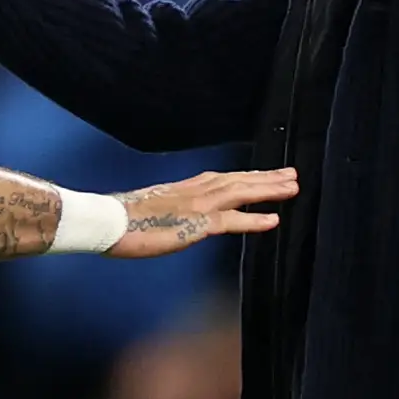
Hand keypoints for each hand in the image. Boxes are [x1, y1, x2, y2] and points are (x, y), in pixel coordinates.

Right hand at [109, 167, 297, 256]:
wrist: (106, 220)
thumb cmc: (120, 219)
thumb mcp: (150, 209)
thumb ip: (167, 210)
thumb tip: (170, 217)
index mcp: (183, 189)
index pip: (222, 180)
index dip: (245, 178)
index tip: (263, 175)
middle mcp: (194, 191)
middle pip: (237, 181)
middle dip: (265, 178)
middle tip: (291, 175)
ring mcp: (196, 205)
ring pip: (240, 193)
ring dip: (268, 190)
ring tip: (292, 187)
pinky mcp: (196, 223)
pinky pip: (231, 221)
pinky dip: (253, 219)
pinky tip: (274, 219)